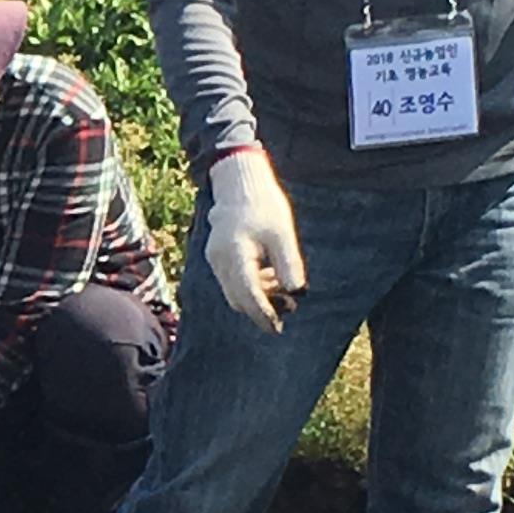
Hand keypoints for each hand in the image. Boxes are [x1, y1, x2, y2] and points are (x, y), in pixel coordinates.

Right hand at [200, 148, 307, 333]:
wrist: (240, 183)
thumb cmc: (264, 205)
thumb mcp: (283, 233)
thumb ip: (288, 263)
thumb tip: (297, 292)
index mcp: (235, 253)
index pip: (248, 294)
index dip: (263, 314)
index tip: (277, 329)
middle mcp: (219, 259)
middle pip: (237, 299)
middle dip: (262, 309)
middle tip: (290, 307)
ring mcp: (215, 258)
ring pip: (234, 292)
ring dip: (258, 297)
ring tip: (284, 287)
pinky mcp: (217, 256)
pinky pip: (232, 281)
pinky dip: (251, 285)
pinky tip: (270, 275)